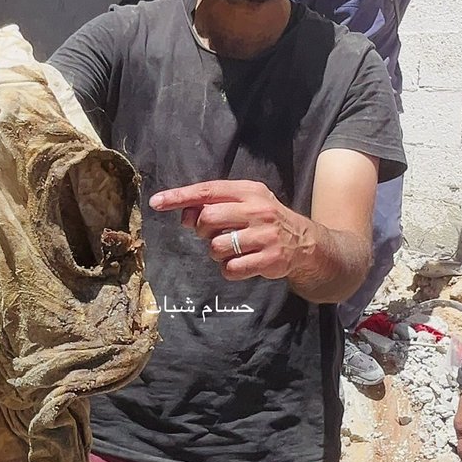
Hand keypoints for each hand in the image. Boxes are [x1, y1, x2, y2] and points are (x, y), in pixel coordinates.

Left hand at [150, 179, 312, 281]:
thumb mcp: (245, 203)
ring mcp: (264, 236)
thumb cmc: (265, 220)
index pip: (207, 191)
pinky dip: (229, 270)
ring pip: (216, 247)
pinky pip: (231, 269)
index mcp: (248, 191)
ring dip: (216, 253)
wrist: (304, 242)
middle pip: (208, 219)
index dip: (179, 196)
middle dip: (202, 230)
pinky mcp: (269, 260)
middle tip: (214, 234)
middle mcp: (257, 210)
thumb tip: (183, 214)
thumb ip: (215, 205)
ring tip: (232, 249)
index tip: (157, 202)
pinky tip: (241, 264)